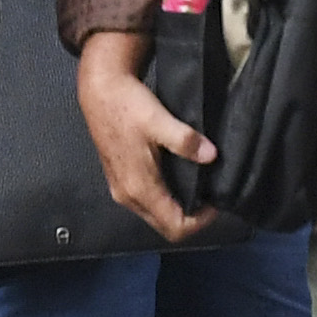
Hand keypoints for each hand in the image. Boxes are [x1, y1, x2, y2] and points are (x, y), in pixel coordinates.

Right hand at [80, 30, 214, 239]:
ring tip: (199, 187)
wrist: (100, 90)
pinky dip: (166, 198)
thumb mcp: (159, 121)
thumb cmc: (127, 105)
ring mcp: (121, 189)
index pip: (175, 226)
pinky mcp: (120, 179)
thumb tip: (212, 155)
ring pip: (155, 215)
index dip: (201, 222)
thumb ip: (186, 141)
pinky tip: (179, 178)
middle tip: (211, 196)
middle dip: (192, 218)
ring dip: (178, 208)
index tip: (216, 203)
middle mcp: (128, 196)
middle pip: (165, 225)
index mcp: (139, 187)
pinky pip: (147, 202)